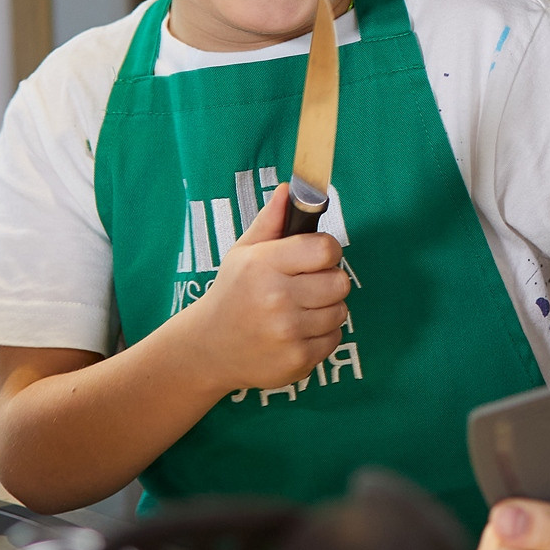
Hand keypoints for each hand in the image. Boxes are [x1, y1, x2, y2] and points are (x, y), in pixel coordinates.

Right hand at [172, 182, 350, 391]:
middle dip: (328, 281)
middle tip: (307, 286)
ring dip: (326, 309)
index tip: (314, 257)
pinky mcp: (297, 360)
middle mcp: (277, 299)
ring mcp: (288, 333)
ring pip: (340, 311)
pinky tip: (297, 332)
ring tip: (299, 310)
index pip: (326, 249)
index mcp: (265, 265)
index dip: (326, 251)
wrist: (209, 348)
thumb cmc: (232, 293)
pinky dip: (321, 335)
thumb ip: (271, 220)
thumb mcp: (243, 252)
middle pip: (339, 282)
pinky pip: (334, 338)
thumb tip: (289, 188)